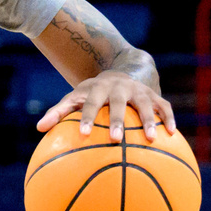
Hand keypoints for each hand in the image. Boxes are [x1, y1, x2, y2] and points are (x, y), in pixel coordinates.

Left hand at [35, 70, 175, 142]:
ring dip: (148, 121)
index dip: (87, 118)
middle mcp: (120, 88)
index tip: (84, 134)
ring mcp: (139, 91)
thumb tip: (39, 129)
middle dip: (117, 120)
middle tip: (115, 139)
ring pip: (146, 104)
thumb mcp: (75, 98)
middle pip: (119, 104)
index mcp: (98, 89)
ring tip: (150, 139)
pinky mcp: (155, 95)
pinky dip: (169, 119)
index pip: (90, 104)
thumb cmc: (92, 94)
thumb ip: (58, 113)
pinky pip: (165, 107)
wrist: (120, 70)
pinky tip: (172, 135)